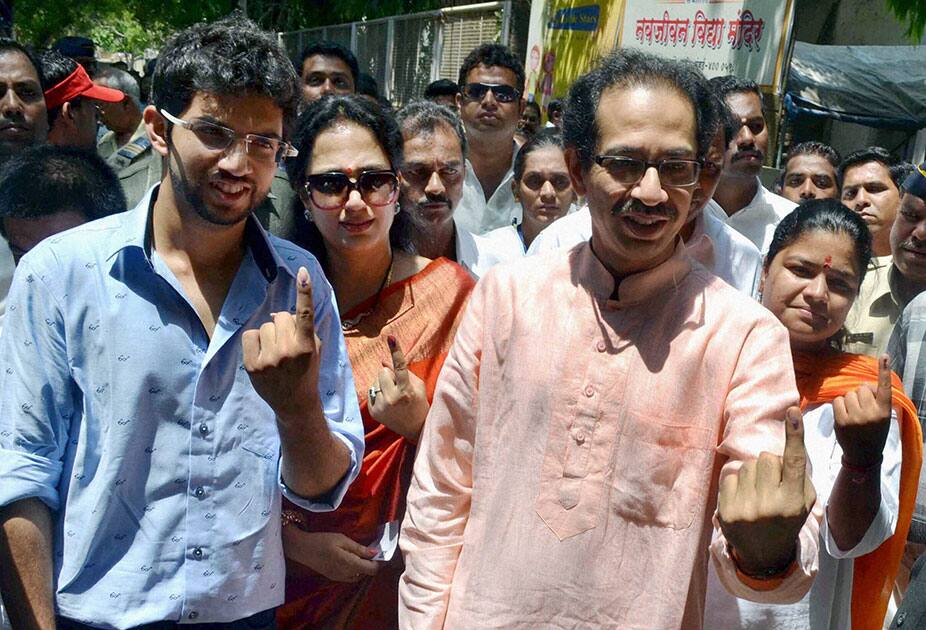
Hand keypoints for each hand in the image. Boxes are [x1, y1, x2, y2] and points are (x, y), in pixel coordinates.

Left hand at [243, 267, 320, 421]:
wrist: (295, 403)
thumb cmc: (307, 372)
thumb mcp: (315, 350)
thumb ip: (302, 330)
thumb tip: (277, 315)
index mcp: (307, 345)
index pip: (305, 314)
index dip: (304, 291)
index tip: (302, 273)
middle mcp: (288, 350)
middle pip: (281, 316)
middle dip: (283, 324)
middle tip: (287, 342)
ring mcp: (269, 359)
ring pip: (265, 325)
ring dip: (269, 334)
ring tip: (275, 352)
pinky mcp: (252, 365)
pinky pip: (249, 335)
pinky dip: (255, 340)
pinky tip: (262, 353)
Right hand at [282, 529, 378, 582]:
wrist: (303, 549)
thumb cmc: (323, 541)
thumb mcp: (342, 540)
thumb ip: (359, 548)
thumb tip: (375, 553)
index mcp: (350, 564)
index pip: (371, 569)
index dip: (379, 562)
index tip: (381, 553)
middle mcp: (346, 574)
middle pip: (366, 573)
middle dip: (371, 564)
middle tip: (371, 551)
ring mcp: (339, 577)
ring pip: (358, 576)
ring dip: (363, 568)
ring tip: (361, 554)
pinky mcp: (333, 577)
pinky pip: (350, 577)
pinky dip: (354, 570)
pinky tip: (351, 559)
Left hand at [368, 336, 428, 440]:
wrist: (415, 429)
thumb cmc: (419, 404)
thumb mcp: (417, 385)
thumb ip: (402, 371)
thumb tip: (383, 360)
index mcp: (406, 391)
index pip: (400, 367)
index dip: (396, 351)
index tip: (391, 338)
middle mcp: (391, 398)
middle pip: (383, 371)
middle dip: (389, 374)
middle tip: (398, 385)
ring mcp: (381, 406)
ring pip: (375, 381)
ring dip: (383, 384)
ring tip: (394, 395)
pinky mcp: (373, 411)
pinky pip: (371, 391)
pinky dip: (379, 392)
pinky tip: (388, 402)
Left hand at [718, 407, 815, 576]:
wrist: (764, 556)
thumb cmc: (786, 521)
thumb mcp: (803, 503)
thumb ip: (797, 475)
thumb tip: (785, 446)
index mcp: (794, 502)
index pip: (795, 462)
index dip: (795, 435)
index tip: (793, 411)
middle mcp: (771, 505)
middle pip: (766, 458)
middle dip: (769, 466)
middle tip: (771, 487)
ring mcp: (747, 509)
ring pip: (747, 466)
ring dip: (752, 476)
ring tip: (757, 496)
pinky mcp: (727, 511)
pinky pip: (730, 477)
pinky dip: (736, 485)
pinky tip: (743, 501)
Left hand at [834, 354, 891, 467]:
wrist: (863, 455)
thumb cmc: (873, 433)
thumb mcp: (882, 418)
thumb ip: (876, 401)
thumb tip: (864, 384)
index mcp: (884, 412)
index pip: (885, 388)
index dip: (884, 371)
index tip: (884, 356)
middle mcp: (871, 413)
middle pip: (862, 388)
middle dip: (860, 394)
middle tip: (862, 408)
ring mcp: (856, 417)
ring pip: (848, 394)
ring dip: (849, 400)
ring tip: (853, 413)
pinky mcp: (842, 421)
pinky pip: (838, 401)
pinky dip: (839, 405)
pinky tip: (844, 415)